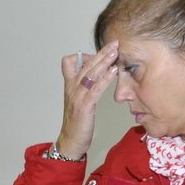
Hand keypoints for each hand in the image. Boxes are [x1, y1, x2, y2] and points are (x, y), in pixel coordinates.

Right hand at [55, 41, 119, 159]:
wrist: (71, 140)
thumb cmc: (77, 122)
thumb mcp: (78, 100)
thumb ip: (84, 87)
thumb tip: (96, 76)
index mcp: (69, 86)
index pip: (68, 62)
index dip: (83, 56)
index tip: (97, 55)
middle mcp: (71, 88)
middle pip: (85, 64)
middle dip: (101, 53)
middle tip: (114, 43)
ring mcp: (77, 97)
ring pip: (90, 74)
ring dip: (104, 61)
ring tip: (116, 53)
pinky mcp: (84, 106)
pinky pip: (95, 89)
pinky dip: (105, 79)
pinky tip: (113, 72)